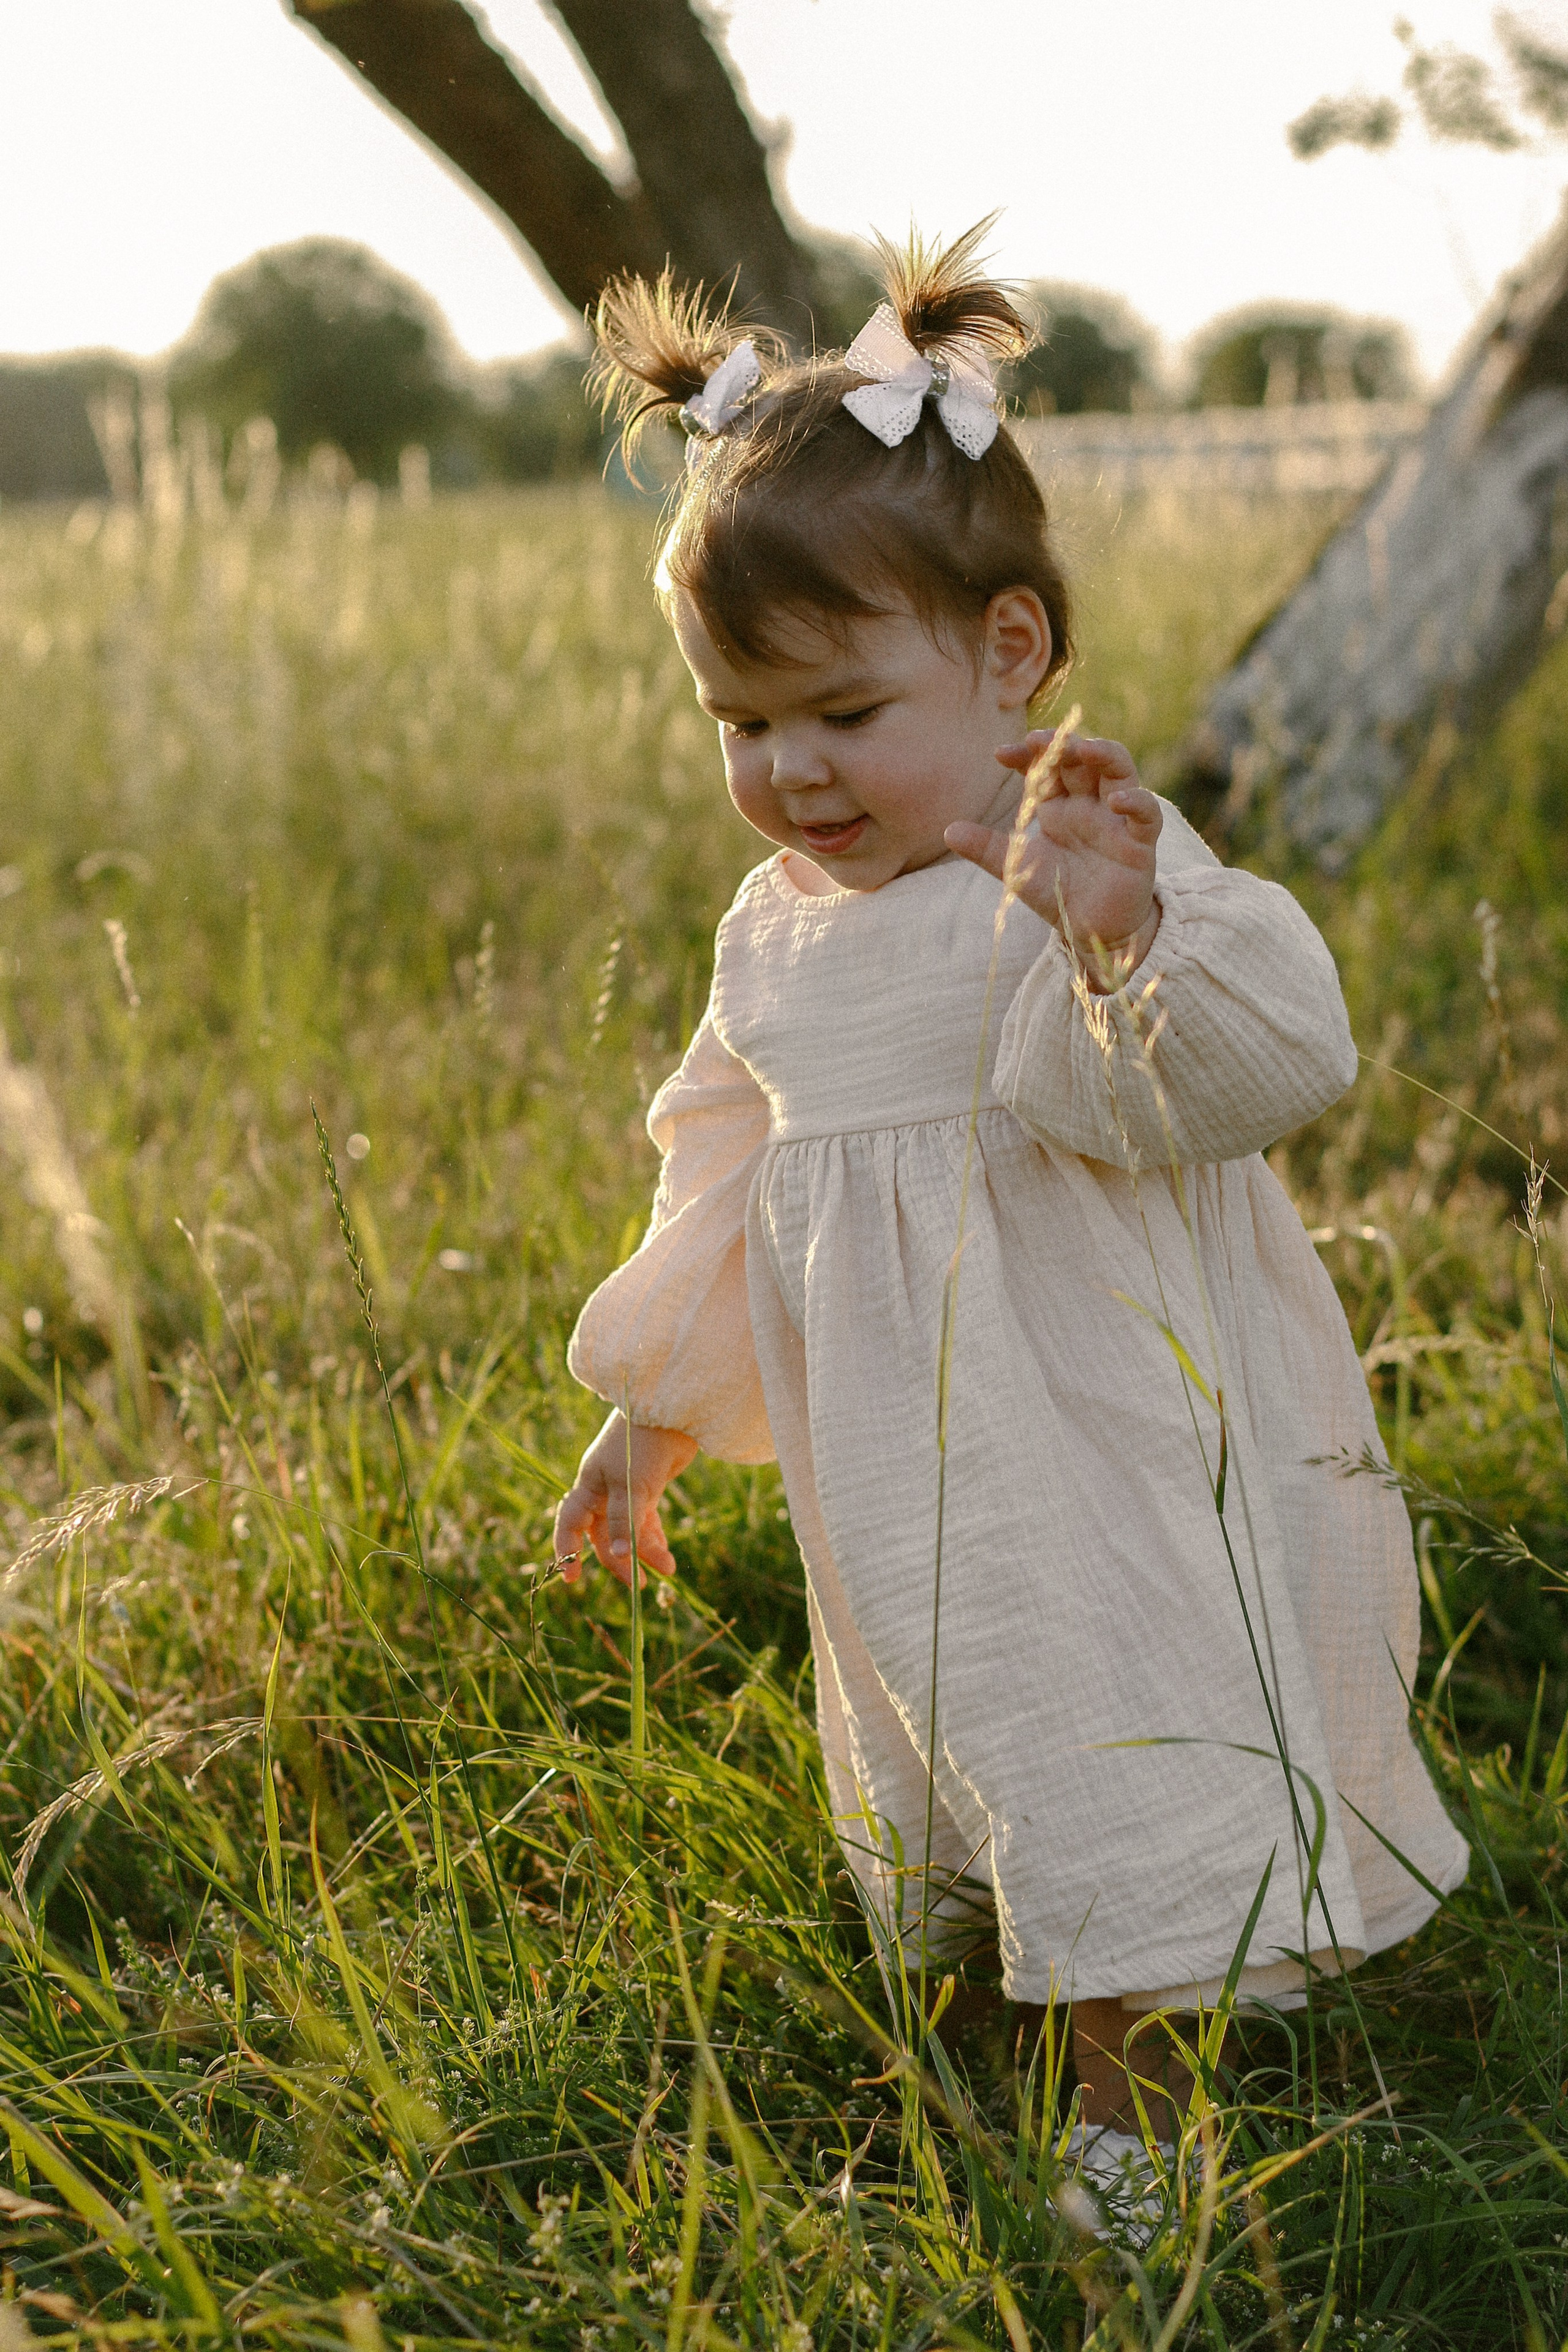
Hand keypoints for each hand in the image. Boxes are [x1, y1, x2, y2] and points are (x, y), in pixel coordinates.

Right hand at [553, 1412, 697, 1588]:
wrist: (672, 1411)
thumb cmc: (641, 1443)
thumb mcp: (631, 1485)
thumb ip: (625, 1522)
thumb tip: (621, 1557)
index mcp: (589, 1486)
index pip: (571, 1524)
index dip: (568, 1550)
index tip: (572, 1578)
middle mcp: (604, 1490)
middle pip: (605, 1535)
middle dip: (620, 1560)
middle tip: (639, 1585)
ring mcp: (627, 1490)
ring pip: (630, 1531)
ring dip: (646, 1552)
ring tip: (668, 1570)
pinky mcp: (649, 1488)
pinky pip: (647, 1521)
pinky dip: (655, 1538)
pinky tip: (667, 1557)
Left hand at [946, 731, 1161, 982]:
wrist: (1091, 932)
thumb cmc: (1058, 894)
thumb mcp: (1018, 869)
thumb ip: (987, 849)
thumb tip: (947, 831)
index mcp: (1060, 805)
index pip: (1045, 767)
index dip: (1027, 754)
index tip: (1001, 753)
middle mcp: (1090, 804)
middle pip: (1082, 759)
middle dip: (1063, 745)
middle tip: (1039, 740)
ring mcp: (1117, 820)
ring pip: (1120, 771)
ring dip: (1105, 755)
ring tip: (1085, 749)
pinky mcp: (1141, 843)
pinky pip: (1147, 814)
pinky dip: (1136, 802)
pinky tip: (1116, 800)